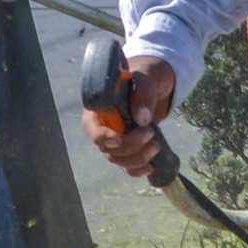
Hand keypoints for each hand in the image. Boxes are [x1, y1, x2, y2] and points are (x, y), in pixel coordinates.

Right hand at [81, 53, 176, 177]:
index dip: (102, 137)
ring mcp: (115, 139)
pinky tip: (151, 167)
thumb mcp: (145, 78)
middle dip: (130, 146)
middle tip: (150, 133)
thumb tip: (142, 119)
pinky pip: (127, 166)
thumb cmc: (144, 76)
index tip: (118, 139)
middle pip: (108, 148)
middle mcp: (103, 127)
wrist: (154, 82)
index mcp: (98, 109)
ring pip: (118, 160)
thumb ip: (142, 95)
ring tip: (156, 146)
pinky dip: (137, 170)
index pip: (91, 128)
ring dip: (137, 158)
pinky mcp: (129, 148)